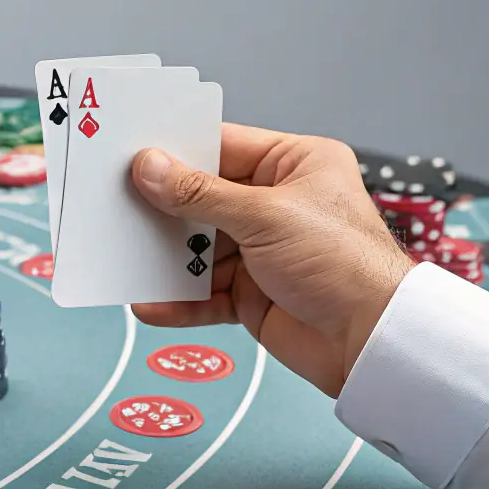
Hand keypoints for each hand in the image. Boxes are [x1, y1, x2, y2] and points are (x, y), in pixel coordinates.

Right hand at [131, 125, 413, 396]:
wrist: (372, 340)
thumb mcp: (265, 216)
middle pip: (204, 201)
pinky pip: (205, 295)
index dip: (177, 151)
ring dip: (167, 261)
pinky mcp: (253, 295)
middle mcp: (277, 205)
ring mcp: (263, 252)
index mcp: (295, 165)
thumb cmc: (343, 263)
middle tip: (116, 208)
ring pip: (199, 251)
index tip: (131, 154)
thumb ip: (200, 194)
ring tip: (126, 261)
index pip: (223, 148)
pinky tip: (151, 304)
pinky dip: (179, 302)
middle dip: (164, 211)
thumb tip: (150, 168)